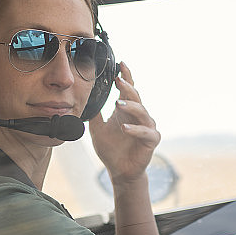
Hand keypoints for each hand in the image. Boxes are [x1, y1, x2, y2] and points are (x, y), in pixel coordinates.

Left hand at [88, 62, 160, 184]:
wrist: (119, 170)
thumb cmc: (110, 149)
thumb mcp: (96, 129)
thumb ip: (94, 113)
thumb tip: (84, 97)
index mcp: (126, 111)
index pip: (128, 89)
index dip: (126, 76)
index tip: (120, 64)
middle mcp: (139, 116)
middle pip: (136, 97)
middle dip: (127, 86)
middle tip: (117, 79)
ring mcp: (147, 127)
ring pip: (142, 112)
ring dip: (131, 106)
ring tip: (117, 103)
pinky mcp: (151, 140)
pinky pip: (145, 132)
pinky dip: (135, 129)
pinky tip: (123, 128)